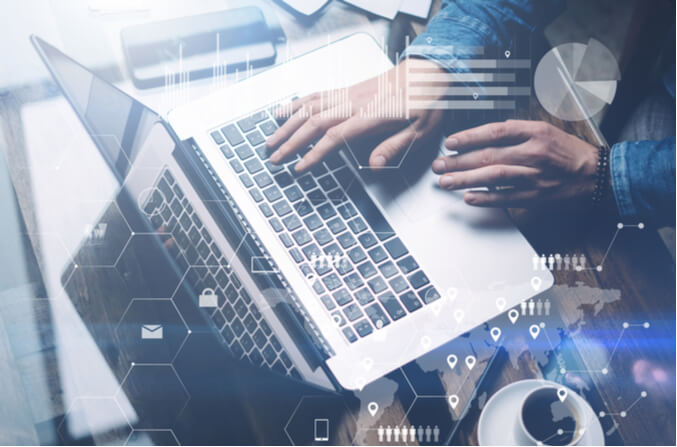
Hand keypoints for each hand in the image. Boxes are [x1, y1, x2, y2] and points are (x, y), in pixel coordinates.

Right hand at [266, 59, 445, 172]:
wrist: (427, 70)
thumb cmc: (426, 101)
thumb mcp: (420, 131)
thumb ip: (394, 147)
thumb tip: (374, 165)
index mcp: (370, 116)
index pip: (333, 138)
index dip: (313, 154)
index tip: (298, 168)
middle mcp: (353, 102)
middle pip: (313, 123)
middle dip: (290, 142)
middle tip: (274, 157)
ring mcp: (348, 94)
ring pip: (309, 107)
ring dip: (287, 124)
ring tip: (270, 139)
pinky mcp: (347, 89)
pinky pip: (316, 94)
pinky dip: (297, 103)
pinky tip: (284, 110)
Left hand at [432, 120, 599, 207]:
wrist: (596, 174)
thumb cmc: (568, 152)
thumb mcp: (544, 130)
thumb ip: (516, 131)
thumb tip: (483, 136)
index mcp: (535, 132)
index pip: (495, 131)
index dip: (469, 137)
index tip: (450, 142)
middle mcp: (533, 153)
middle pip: (488, 155)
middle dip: (458, 161)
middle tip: (439, 165)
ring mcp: (534, 176)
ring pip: (493, 176)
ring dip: (466, 179)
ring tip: (446, 182)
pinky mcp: (535, 196)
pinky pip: (506, 197)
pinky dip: (486, 198)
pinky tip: (468, 197)